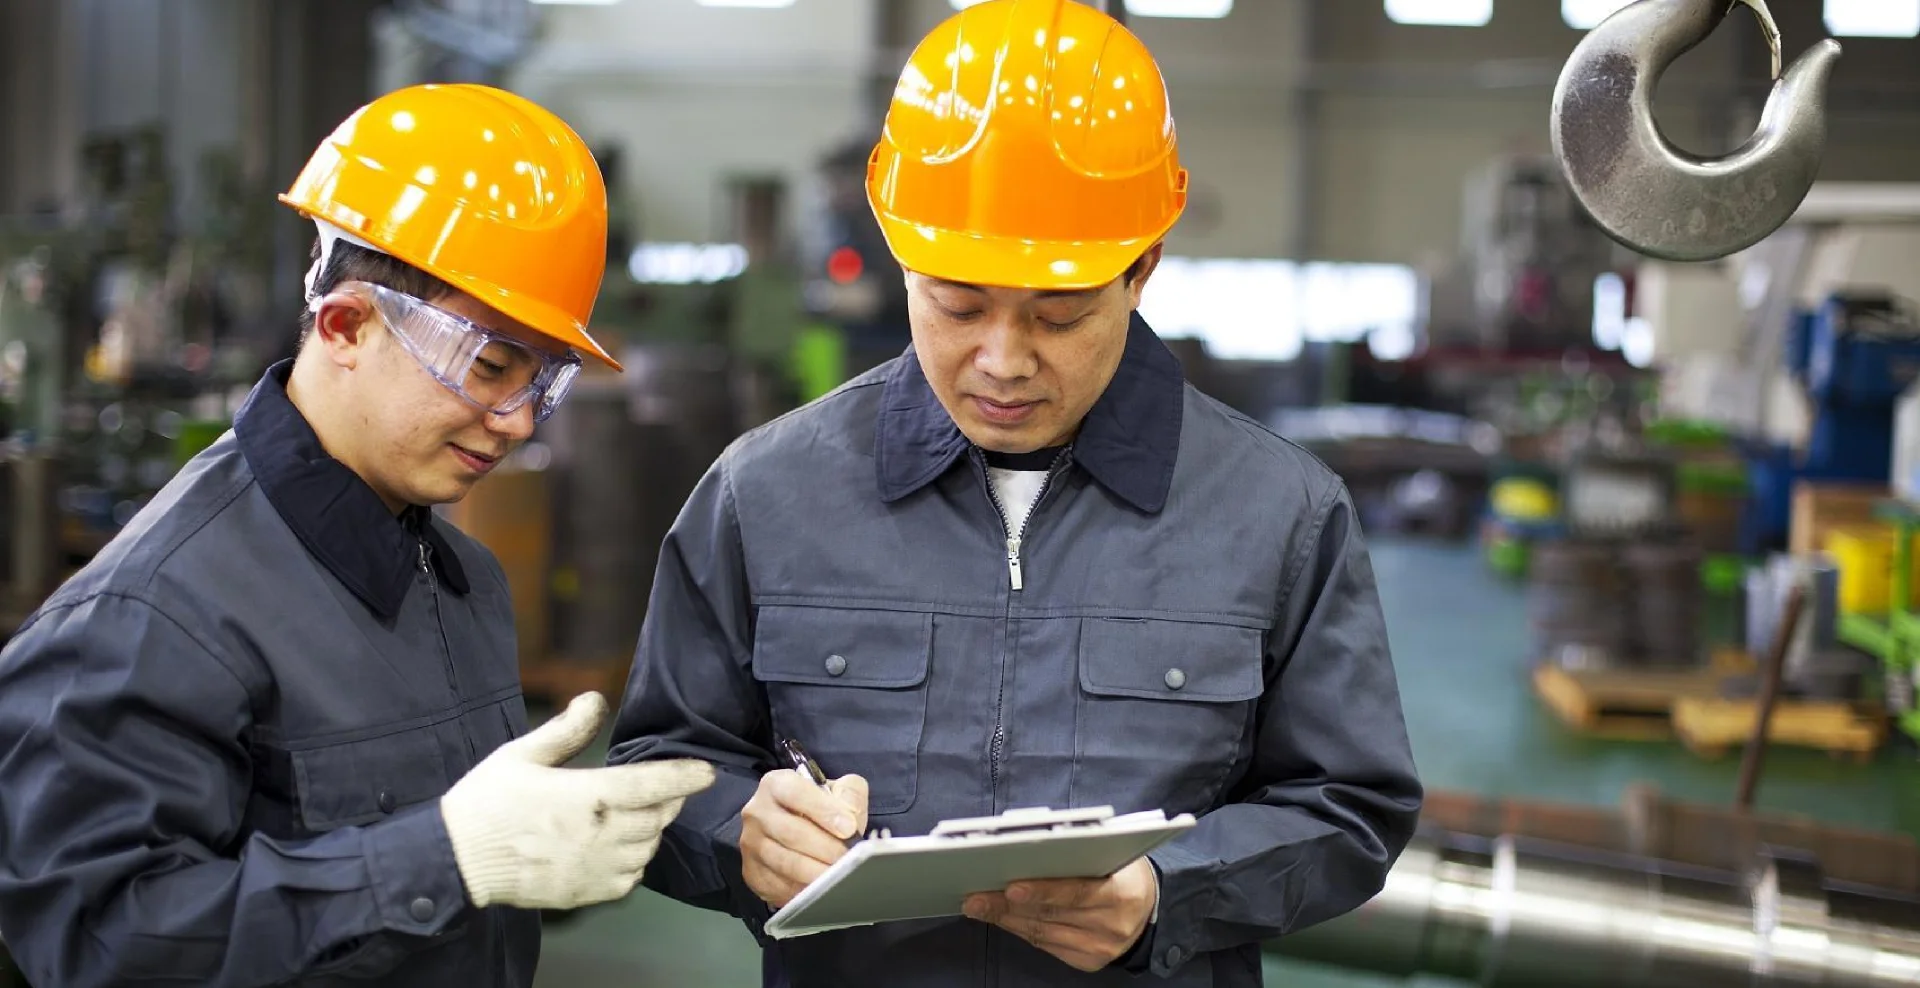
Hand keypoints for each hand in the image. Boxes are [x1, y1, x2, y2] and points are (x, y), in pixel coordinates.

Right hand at [439, 691, 716, 909]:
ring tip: (636, 816)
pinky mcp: (584, 894)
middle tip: (661, 788)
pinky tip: (618, 848)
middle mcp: (598, 835)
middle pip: (657, 817)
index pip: (653, 784)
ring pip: (647, 849)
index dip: (685, 776)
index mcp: (587, 797)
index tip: (706, 772)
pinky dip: (634, 863)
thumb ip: (565, 730)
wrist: (457, 860)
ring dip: (651, 831)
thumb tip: (595, 699)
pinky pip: (629, 880)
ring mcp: (593, 869)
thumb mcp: (522, 755)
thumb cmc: (487, 802)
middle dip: (667, 800)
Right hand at [740, 769, 868, 907]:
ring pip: (786, 862)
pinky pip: (778, 885)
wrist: (794, 831)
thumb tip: (850, 815)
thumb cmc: (818, 810)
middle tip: (850, 858)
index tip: (848, 828)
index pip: (795, 793)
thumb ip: (850, 794)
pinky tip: (822, 889)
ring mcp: (751, 844)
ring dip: (817, 872)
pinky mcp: (752, 872)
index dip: (824, 810)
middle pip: (792, 832)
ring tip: (841, 876)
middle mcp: (757, 812)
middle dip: (826, 848)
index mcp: (776, 784)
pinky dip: (803, 890)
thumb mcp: (838, 791)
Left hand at [962, 857, 1157, 971]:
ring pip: (1042, 932)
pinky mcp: (1086, 961)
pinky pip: (1044, 944)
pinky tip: (1000, 917)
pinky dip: (1018, 929)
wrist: (1150, 908)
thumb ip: (1079, 853)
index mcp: (1122, 893)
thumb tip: (1028, 849)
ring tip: (978, 904)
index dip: (1043, 891)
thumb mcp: (1114, 853)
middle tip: (975, 895)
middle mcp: (1112, 926)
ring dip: (1006, 918)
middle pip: (1051, 915)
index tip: (1011, 886)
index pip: (1078, 892)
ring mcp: (1099, 948)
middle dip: (1007, 905)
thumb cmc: (1124, 871)